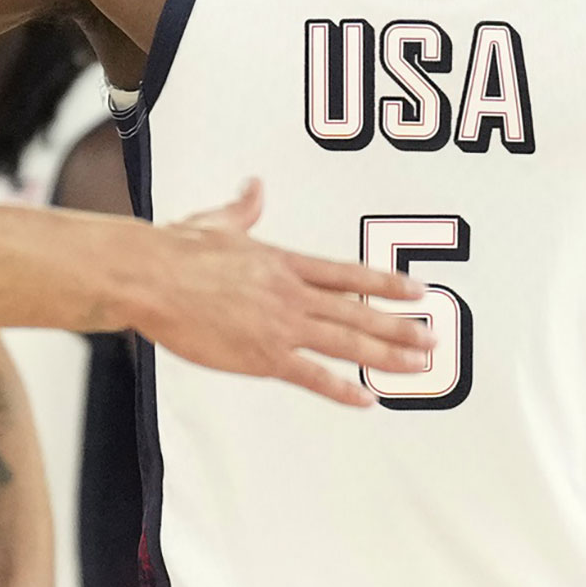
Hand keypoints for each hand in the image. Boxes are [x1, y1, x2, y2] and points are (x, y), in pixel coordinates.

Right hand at [137, 182, 429, 406]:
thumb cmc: (178, 251)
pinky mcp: (262, 356)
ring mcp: (280, 327)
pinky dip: (341, 388)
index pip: (348, 275)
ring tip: (418, 364)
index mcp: (284, 263)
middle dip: (399, 327)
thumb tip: (255, 187)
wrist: (152, 278)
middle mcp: (292, 295)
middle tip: (432, 338)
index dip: (386, 284)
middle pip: (358, 313)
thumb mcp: (218, 222)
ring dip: (386, 355)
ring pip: (346, 343)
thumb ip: (244, 209)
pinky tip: (366, 399)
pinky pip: (311, 376)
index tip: (416, 291)